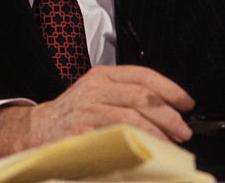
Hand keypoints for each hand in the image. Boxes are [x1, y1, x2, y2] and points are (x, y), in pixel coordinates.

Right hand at [0, 65, 194, 156]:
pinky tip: (148, 149)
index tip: (186, 102)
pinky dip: (137, 143)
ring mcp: (88, 110)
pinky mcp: (82, 133)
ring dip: (158, 131)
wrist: (38, 129)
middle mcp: (95, 89)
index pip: (143, 75)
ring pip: (132, 117)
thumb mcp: (98, 93)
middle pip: (142, 96)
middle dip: (168, 114)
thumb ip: (126, 95)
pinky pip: (116, 137)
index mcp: (102, 75)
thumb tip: (168, 109)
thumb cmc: (75, 113)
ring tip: (172, 141)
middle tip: (183, 128)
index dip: (169, 88)